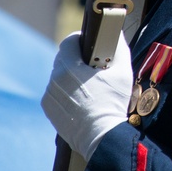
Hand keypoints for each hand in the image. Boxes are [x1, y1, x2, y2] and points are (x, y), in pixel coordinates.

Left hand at [41, 31, 132, 159]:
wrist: (100, 135)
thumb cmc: (113, 102)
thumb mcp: (123, 72)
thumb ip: (119, 49)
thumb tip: (117, 35)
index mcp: (70, 66)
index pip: (69, 41)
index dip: (80, 39)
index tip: (90, 43)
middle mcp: (55, 78)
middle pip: (63, 58)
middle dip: (76, 58)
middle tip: (93, 66)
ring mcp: (49, 94)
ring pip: (58, 76)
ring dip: (70, 76)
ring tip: (88, 85)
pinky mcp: (48, 107)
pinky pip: (55, 92)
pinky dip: (65, 91)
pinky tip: (80, 99)